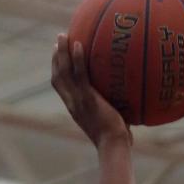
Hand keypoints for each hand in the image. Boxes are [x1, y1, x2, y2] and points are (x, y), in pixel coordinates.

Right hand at [51, 33, 129, 148]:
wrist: (113, 147)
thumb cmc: (116, 140)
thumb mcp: (111, 122)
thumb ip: (112, 108)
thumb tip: (128, 98)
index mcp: (74, 109)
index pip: (60, 87)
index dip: (57, 70)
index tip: (59, 56)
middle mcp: (72, 103)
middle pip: (57, 76)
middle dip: (55, 57)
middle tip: (58, 40)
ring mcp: (78, 101)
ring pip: (64, 72)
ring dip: (62, 52)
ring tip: (63, 36)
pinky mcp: (87, 99)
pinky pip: (80, 75)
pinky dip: (78, 59)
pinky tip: (79, 44)